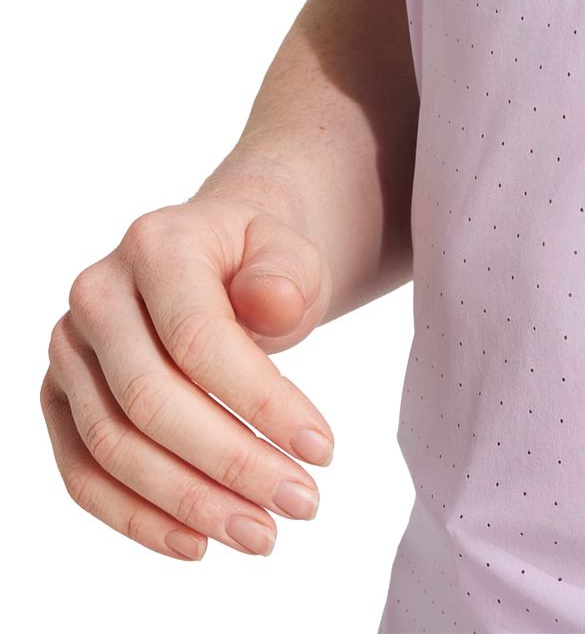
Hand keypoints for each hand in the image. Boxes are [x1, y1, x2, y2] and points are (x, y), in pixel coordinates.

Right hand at [41, 190, 335, 561]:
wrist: (220, 255)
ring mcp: (69, 351)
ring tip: (260, 532)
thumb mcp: (291, 249)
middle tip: (301, 505)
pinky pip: (83, 474)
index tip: (323, 450)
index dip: (261, 401)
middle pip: (151, 402)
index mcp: (156, 244)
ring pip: (113, 448)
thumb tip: (273, 305)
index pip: (199, 339)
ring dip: (188, 503)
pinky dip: (137, 517)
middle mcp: (96, 295)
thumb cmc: (260, 260)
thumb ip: (286, 273)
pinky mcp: (60, 400)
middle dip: (232, 464)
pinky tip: (196, 541)